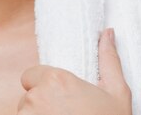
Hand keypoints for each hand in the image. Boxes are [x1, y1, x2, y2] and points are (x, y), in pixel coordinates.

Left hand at [17, 28, 131, 113]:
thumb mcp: (116, 92)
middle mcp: (37, 95)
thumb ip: (108, 60)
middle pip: (27, 95)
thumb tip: (107, 33)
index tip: (59, 99)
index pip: (30, 76)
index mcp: (56, 79)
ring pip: (23, 111)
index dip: (43, 87)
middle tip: (63, 114)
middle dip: (41, 103)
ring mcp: (28, 113)